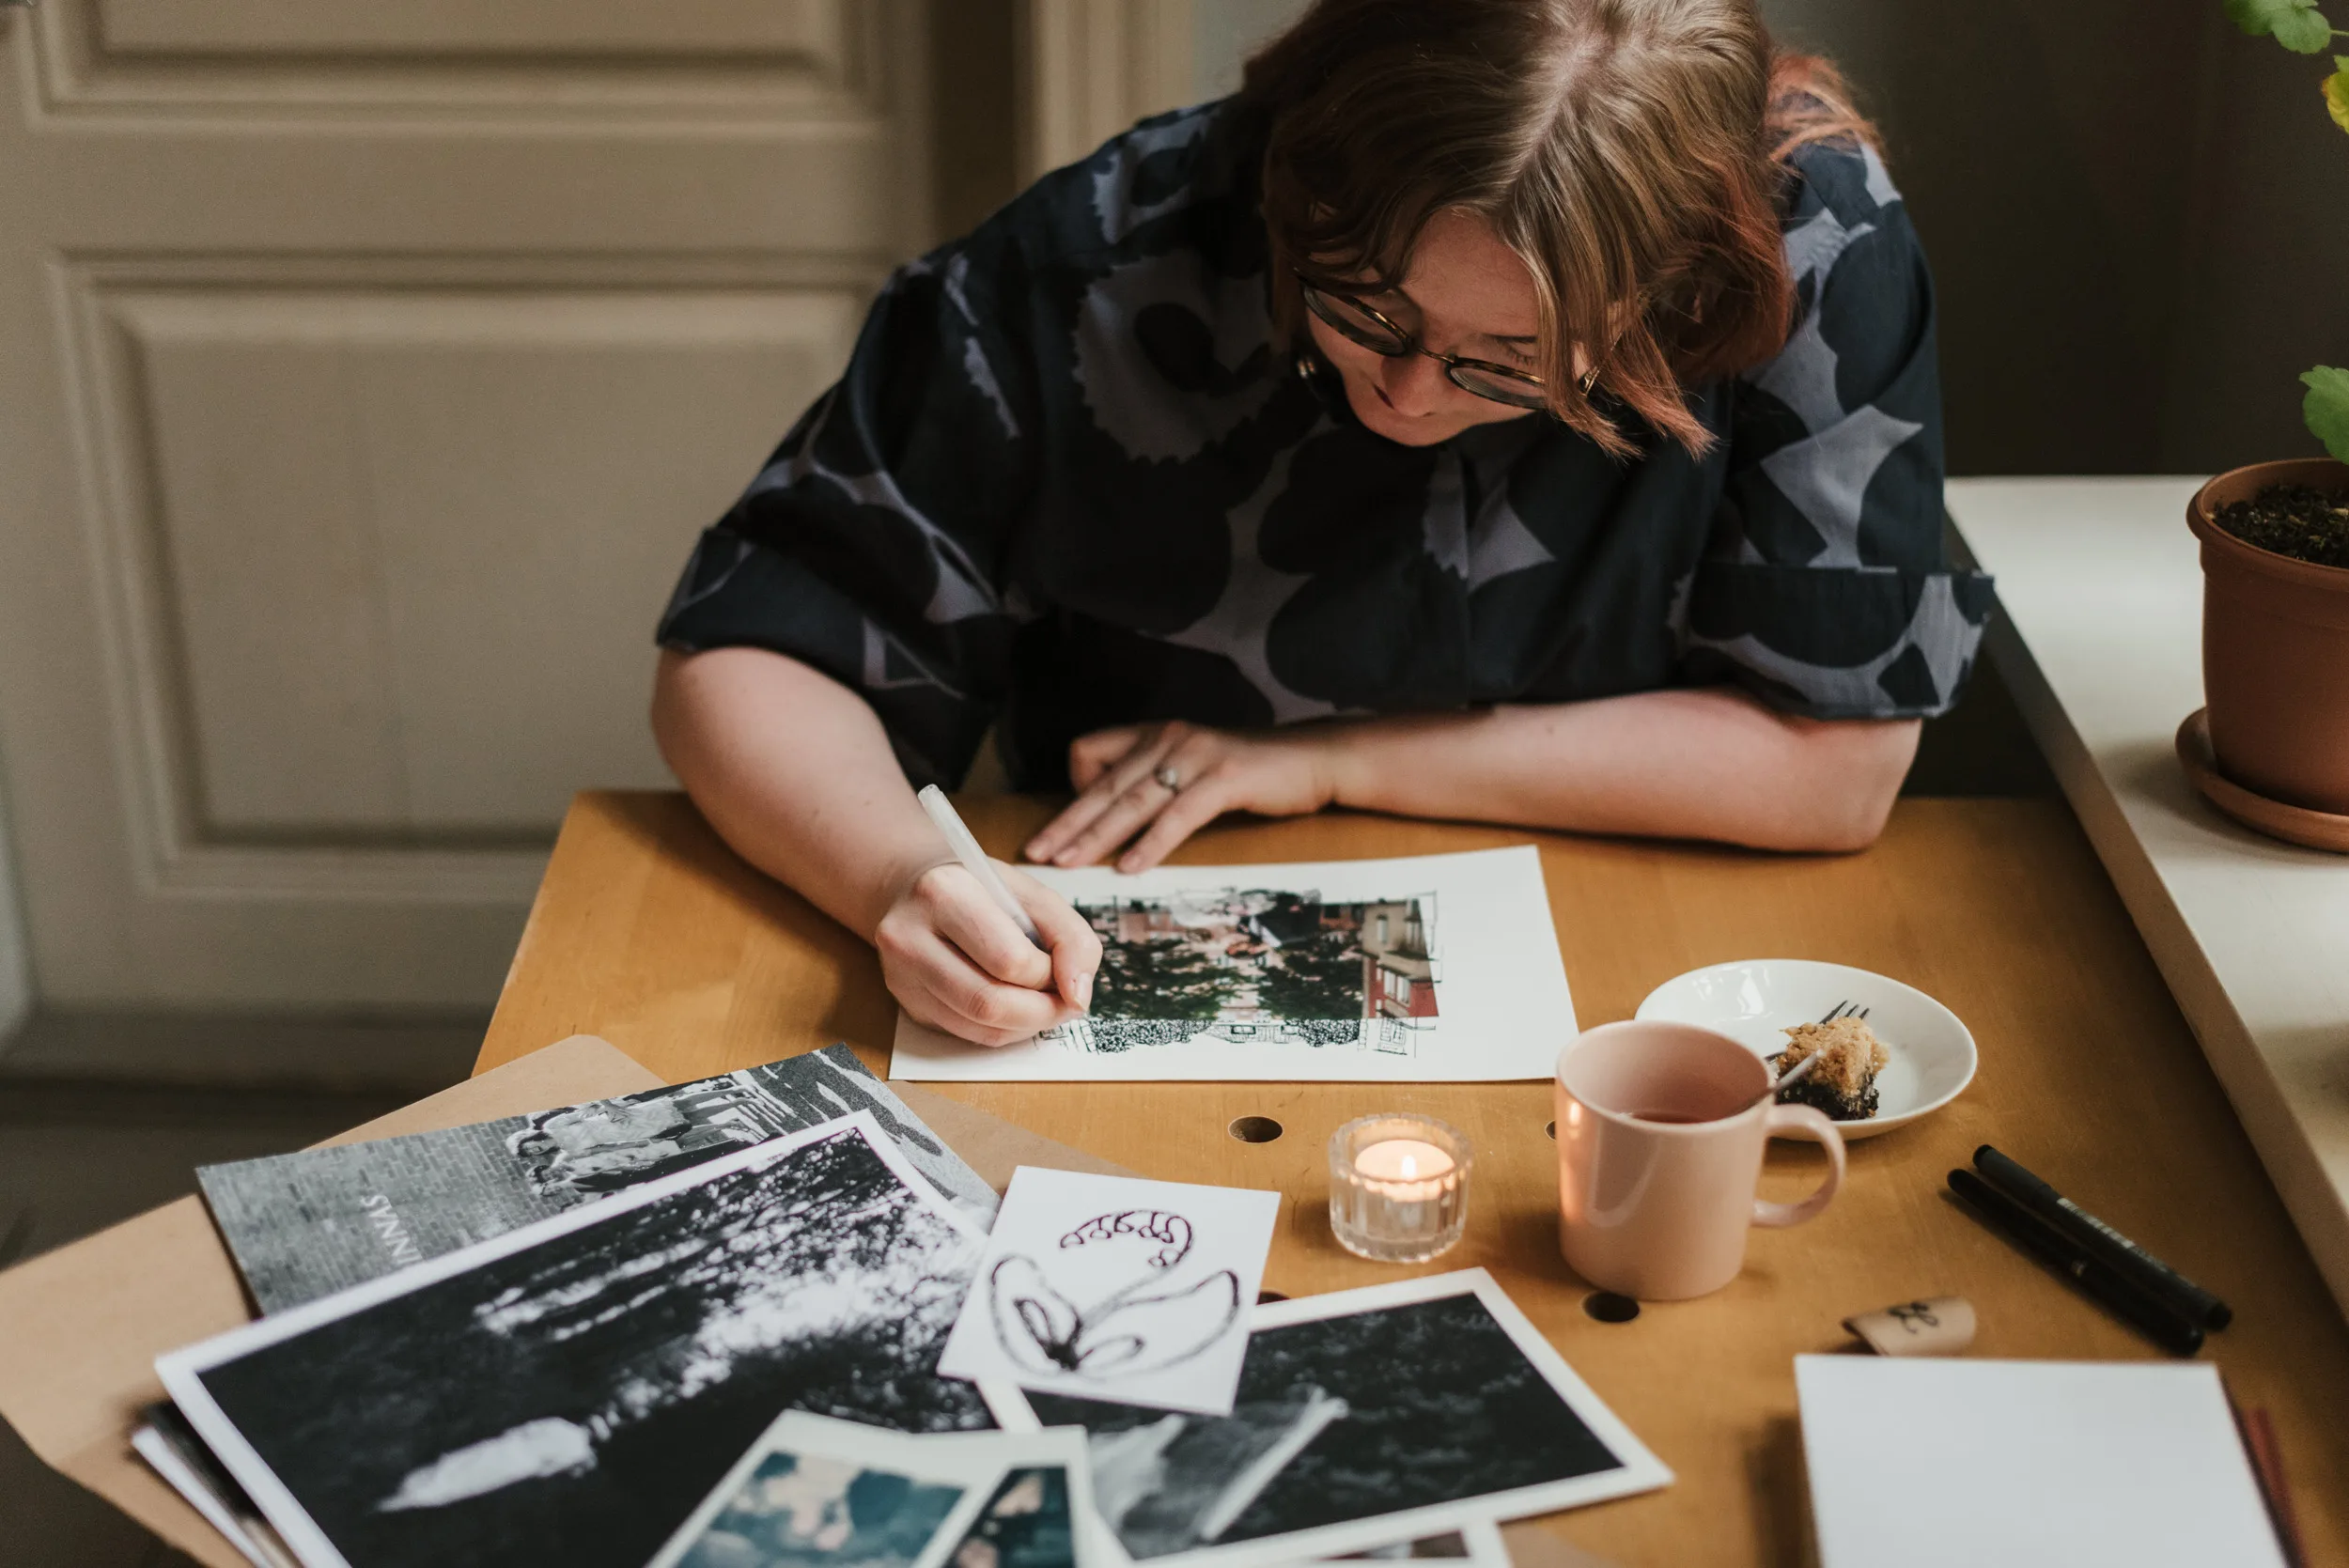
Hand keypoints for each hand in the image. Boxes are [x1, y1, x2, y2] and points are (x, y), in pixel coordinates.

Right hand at [874, 860, 1102, 1048]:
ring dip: (1027, 1025)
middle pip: (989, 1003)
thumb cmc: (979, 888)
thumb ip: (1070, 937)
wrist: (913, 888)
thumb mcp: (1031, 893)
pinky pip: (967, 1034)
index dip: (1050, 974)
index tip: (1063, 968)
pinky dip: (1004, 1030)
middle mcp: (908, 937)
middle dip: (1042, 1011)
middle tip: (1066, 1002)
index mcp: (943, 893)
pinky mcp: (907, 1004)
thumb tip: (1078, 996)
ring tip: (1044, 1003)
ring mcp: (900, 975)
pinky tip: (1015, 1007)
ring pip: (979, 1028)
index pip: (1010, 960)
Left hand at [1023, 720, 1339, 871]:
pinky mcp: (1224, 779)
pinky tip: (1130, 867)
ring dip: (1096, 836)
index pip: (1090, 750)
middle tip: (1035, 852)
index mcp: (1154, 734)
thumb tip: (1114, 818)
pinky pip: (1177, 816)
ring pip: (1132, 802)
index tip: (1065, 825)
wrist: (1313, 758)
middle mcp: (1168, 738)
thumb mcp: (1193, 766)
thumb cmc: (1250, 771)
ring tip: (1070, 863)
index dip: (1074, 787)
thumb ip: (1155, 781)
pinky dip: (1151, 844)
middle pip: (1103, 785)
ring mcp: (1196, 756)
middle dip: (1066, 822)